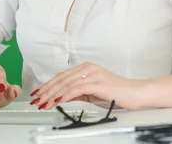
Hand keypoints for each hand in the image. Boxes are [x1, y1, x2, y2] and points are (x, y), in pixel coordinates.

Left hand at [30, 62, 144, 110]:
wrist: (135, 93)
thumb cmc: (117, 93)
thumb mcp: (92, 93)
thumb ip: (77, 93)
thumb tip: (60, 98)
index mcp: (86, 68)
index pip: (61, 76)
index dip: (47, 85)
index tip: (38, 94)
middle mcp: (88, 68)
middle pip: (61, 79)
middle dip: (46, 91)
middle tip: (36, 100)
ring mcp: (93, 74)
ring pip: (67, 83)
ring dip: (52, 95)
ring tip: (43, 103)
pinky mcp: (98, 83)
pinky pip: (78, 88)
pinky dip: (66, 95)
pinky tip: (58, 101)